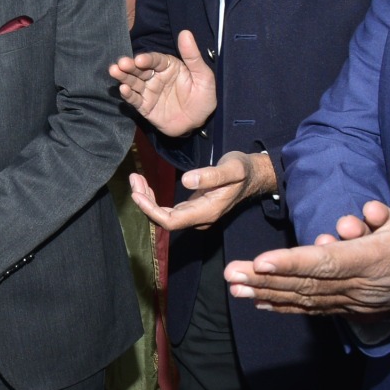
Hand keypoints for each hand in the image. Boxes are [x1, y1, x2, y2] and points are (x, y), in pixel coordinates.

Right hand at [109, 30, 215, 136]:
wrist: (199, 124)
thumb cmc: (203, 97)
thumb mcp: (203, 76)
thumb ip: (192, 56)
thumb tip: (186, 32)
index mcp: (168, 66)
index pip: (155, 60)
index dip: (147, 59)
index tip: (140, 60)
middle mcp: (155, 76)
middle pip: (139, 69)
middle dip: (129, 66)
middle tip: (121, 64)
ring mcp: (149, 91)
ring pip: (133, 82)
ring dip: (123, 76)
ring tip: (114, 71)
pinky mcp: (144, 106)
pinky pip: (134, 99)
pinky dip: (128, 94)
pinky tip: (123, 89)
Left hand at [130, 151, 275, 230]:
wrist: (254, 175)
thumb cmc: (244, 170)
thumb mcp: (232, 169)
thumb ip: (211, 176)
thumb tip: (186, 181)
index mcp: (207, 211)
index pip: (172, 220)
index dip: (151, 210)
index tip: (137, 194)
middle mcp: (200, 218)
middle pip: (165, 219)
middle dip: (145, 202)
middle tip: (134, 179)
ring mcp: (197, 215)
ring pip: (165, 215)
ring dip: (148, 200)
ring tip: (137, 180)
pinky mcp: (194, 208)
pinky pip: (169, 210)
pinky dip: (155, 199)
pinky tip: (146, 186)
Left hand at [223, 153, 389, 315]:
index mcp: (376, 259)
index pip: (327, 262)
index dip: (293, 262)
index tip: (261, 261)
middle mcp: (362, 284)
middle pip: (307, 283)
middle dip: (267, 280)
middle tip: (231, 274)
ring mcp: (356, 300)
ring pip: (306, 298)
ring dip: (269, 294)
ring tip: (235, 288)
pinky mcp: (353, 306)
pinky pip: (315, 308)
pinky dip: (287, 305)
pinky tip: (260, 303)